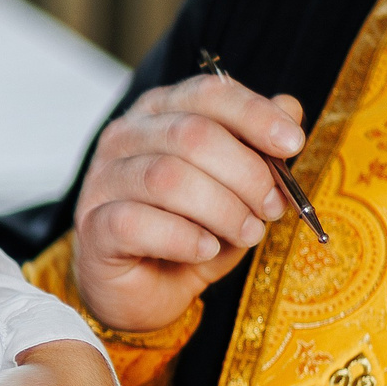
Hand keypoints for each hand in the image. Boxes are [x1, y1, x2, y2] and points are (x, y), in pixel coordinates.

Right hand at [72, 75, 307, 333]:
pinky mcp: (93, 226)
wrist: (147, 292)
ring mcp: (103, 179)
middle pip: (193, 135)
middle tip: (271, 208)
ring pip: (168, 178)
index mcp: (161, 112)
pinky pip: (138, 223)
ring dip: (222, 209)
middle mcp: (126, 136)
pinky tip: (205, 249)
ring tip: (247, 233)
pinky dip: (184, 238)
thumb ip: (260, 149)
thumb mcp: (238, 191)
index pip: (208, 93)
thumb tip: (289, 107)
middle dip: (246, 173)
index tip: (292, 144)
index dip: (254, 114)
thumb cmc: (192, 233)